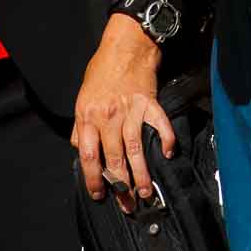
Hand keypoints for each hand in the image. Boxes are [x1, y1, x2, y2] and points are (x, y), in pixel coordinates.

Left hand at [72, 15, 174, 214]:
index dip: (93, 178)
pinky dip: (166, 139)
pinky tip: (169, 153)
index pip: (88, 155)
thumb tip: (81, 150)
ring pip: (135, 149)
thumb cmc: (102, 71)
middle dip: (120, 186)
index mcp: (88, 116)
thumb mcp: (82, 98)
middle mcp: (108, 116)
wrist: (125, 46)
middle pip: (114, 158)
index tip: (99, 194)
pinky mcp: (150, 103)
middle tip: (127, 204)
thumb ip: (81, 126)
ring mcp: (130, 110)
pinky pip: (159, 125)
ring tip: (146, 192)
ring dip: (142, 173)